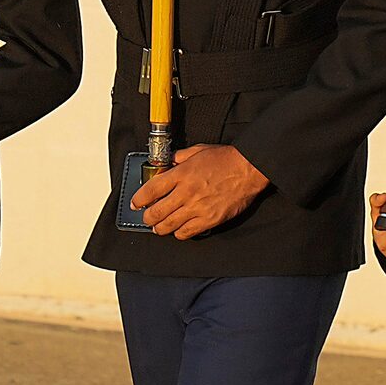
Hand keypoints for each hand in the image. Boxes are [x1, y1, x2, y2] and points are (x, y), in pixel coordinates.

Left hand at [130, 143, 267, 238]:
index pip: (150, 190)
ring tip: (159, 227)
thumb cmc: (226, 159)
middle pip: (156, 212)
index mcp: (181, 174)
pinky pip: (187, 233)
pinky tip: (179, 230)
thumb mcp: (198, 151)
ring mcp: (198, 208)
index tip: (136, 203)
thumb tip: (170, 162)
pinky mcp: (209, 219)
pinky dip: (179, 233)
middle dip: (147, 218)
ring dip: (160, 228)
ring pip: (168, 226)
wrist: (249, 169)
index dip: (139, 200)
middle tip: (147, 218)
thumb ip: (180, 157)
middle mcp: (186, 192)